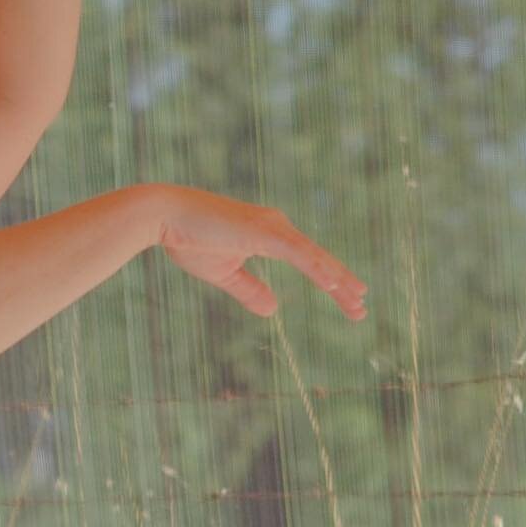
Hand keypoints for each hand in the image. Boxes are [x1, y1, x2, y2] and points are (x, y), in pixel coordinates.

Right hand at [155, 186, 368, 321]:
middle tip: (362, 309)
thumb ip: (249, 289)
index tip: (350, 302)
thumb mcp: (223, 273)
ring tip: (357, 300)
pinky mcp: (262, 231)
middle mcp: (277, 227)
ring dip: (337, 280)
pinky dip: (316, 268)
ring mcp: (272, 227)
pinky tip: (332, 284)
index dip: (331, 282)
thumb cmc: (187, 239)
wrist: (164, 216)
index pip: (308, 262)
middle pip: (318, 260)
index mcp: (269, 235)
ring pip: (314, 257)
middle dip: (342, 285)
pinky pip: (297, 253)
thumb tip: (273, 310)